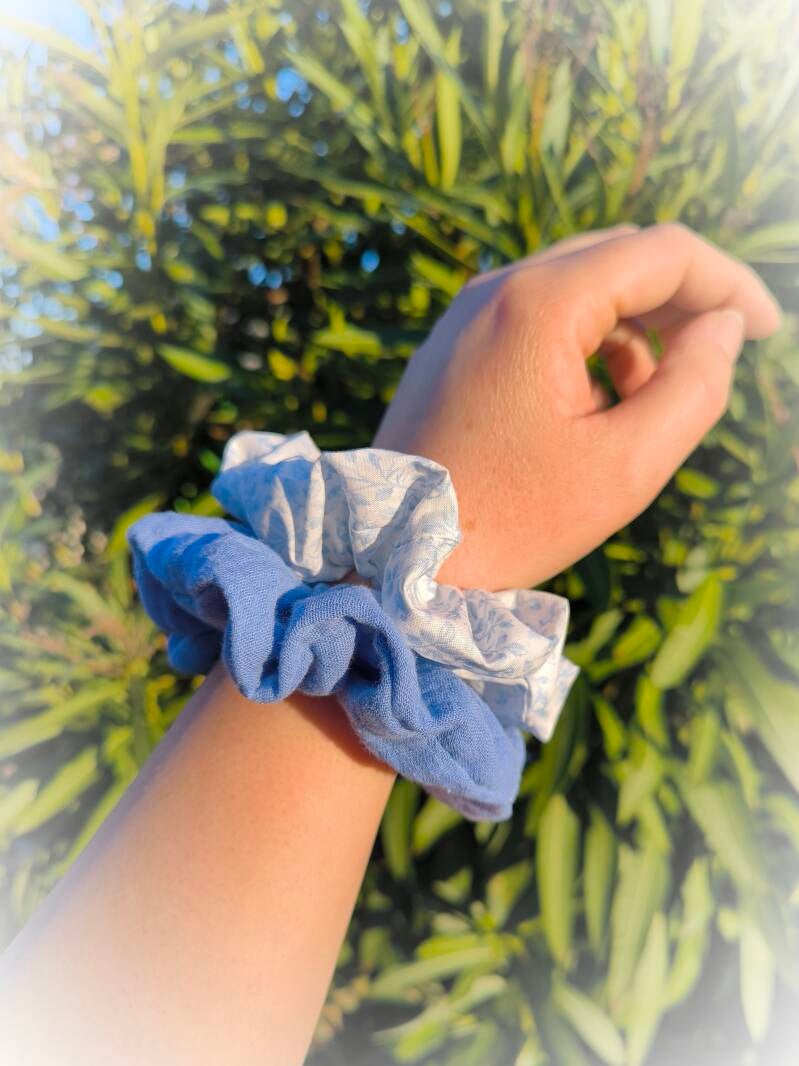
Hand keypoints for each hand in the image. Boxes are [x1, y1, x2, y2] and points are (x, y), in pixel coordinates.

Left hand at [373, 223, 781, 590]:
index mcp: (540, 304)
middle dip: (682, 299)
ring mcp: (466, 314)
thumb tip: (721, 326)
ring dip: (633, 327)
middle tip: (720, 354)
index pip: (661, 252)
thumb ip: (693, 387)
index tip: (765, 330)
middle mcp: (497, 289)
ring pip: (578, 287)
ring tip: (650, 399)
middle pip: (618, 258)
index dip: (727, 282)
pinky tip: (594, 405)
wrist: (393, 555)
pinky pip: (536, 318)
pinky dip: (584, 344)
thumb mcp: (624, 465)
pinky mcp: (452, 345)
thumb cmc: (510, 521)